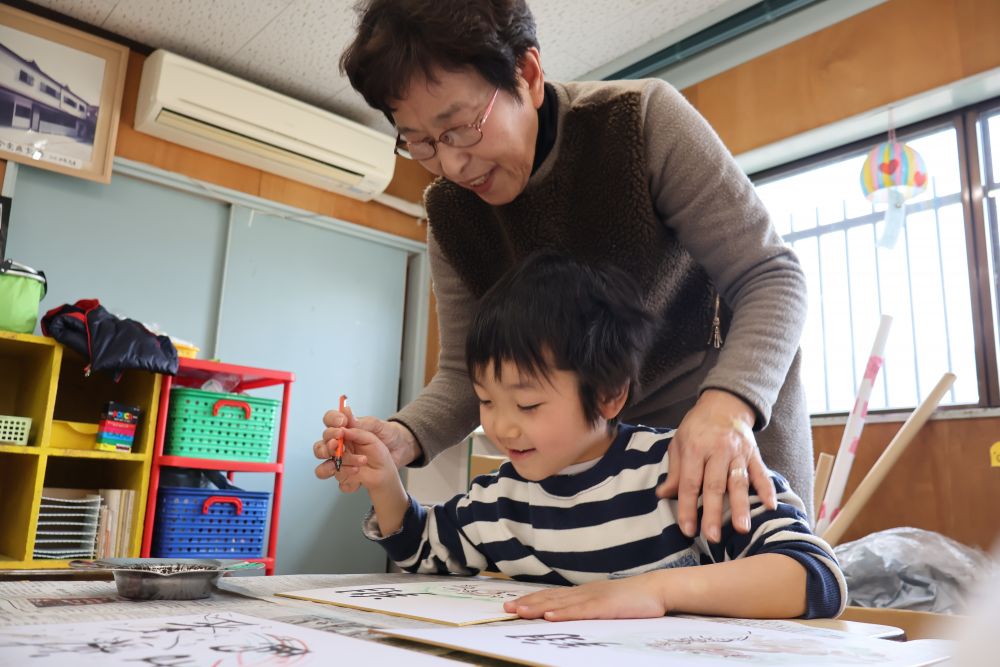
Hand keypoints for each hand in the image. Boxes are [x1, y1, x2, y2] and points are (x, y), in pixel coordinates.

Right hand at [313, 404, 420, 492]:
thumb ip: (360, 423)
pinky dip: (348, 480)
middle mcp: (339, 446)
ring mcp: (342, 463)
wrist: (401, 452)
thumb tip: (346, 412)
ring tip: (356, 463)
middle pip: (320, 447)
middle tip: (339, 444)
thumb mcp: (378, 426)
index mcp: (344, 430)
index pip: (328, 422)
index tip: (342, 423)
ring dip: (337, 465)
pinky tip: (359, 474)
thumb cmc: (387, 436)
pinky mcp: (348, 477)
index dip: (331, 421)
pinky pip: (340, 482)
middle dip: (327, 446)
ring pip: (324, 468)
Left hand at [503, 574, 668, 620]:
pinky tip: (550, 615)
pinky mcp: (605, 606)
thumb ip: (587, 606)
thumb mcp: (605, 602)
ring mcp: (594, 598)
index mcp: (583, 592)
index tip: (513, 604)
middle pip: (550, 597)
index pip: (552, 595)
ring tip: (520, 612)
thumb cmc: (632, 599)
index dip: (532, 599)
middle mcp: (584, 592)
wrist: (656, 589)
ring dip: (538, 607)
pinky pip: (581, 610)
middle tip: (507, 609)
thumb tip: (567, 612)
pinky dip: (564, 613)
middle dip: (527, 603)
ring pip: (560, 603)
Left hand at [655, 389, 776, 540]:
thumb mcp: (679, 443)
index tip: (687, 529)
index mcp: (695, 448)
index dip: (687, 507)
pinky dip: (767, 489)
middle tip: (712, 536)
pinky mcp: (754, 454)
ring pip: (739, 482)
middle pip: (715, 486)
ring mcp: (738, 453)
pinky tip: (770, 506)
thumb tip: (663, 495)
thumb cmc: (697, 427)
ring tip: (742, 528)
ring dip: (741, 506)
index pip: (689, 483)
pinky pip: (761, 473)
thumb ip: (674, 470)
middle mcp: (718, 451)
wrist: (724, 404)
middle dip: (713, 513)